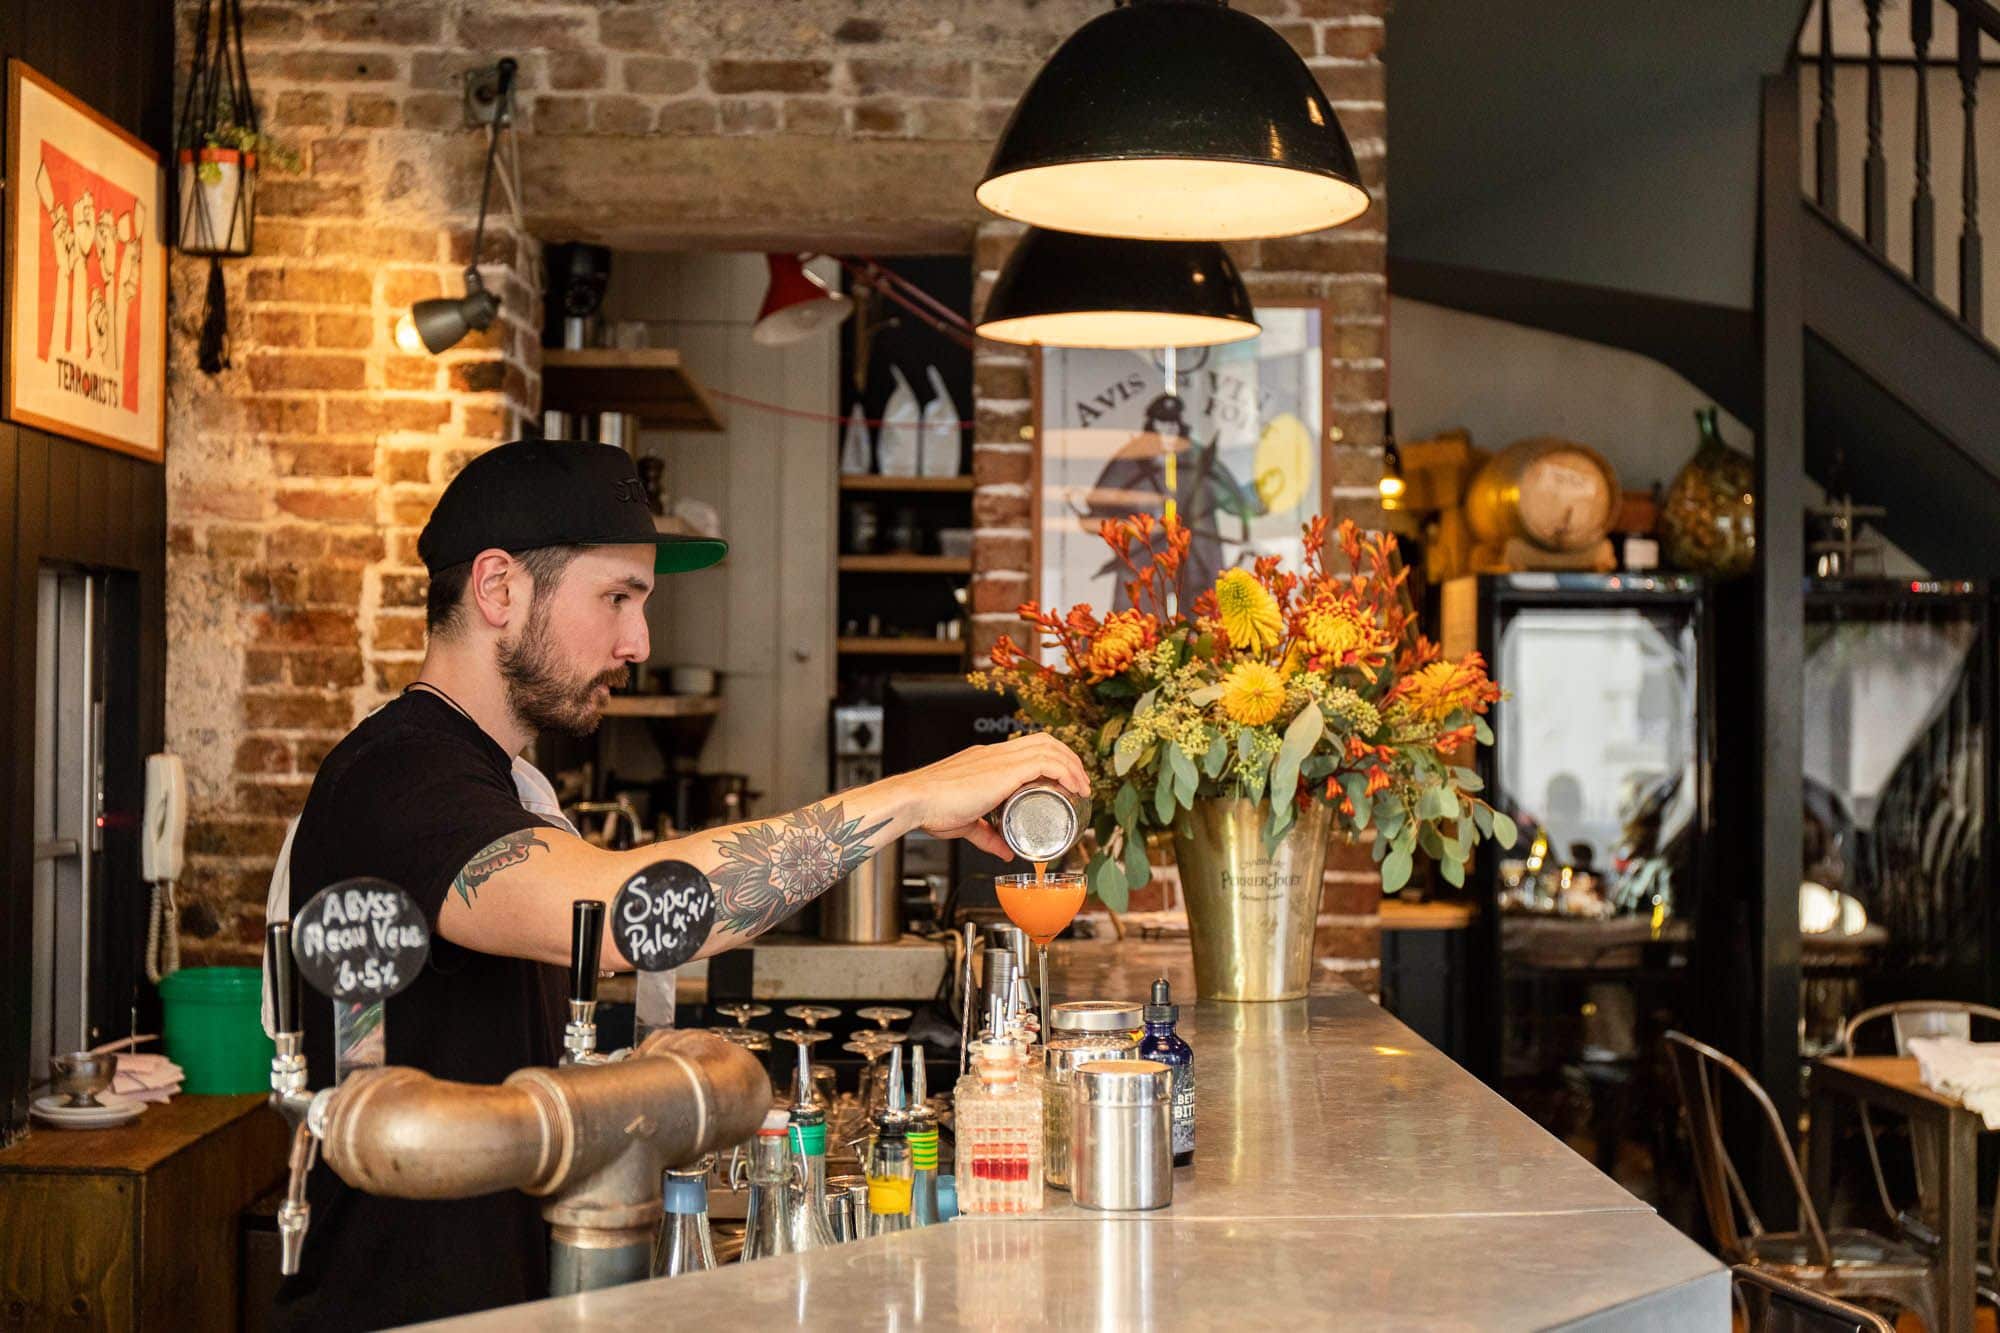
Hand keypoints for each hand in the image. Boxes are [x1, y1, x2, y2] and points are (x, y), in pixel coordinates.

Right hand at [890, 733, 1090, 859]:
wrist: (915, 799)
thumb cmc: (931, 808)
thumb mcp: (966, 824)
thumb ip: (987, 837)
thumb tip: (1005, 852)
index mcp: (986, 759)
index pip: (1027, 747)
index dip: (1051, 758)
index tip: (1064, 778)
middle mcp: (995, 753)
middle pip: (1044, 741)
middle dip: (1068, 758)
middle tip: (1080, 782)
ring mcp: (1000, 758)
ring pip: (1049, 748)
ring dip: (1072, 765)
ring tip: (1082, 786)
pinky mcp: (1004, 770)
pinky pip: (1045, 762)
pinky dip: (1065, 771)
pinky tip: (1074, 785)